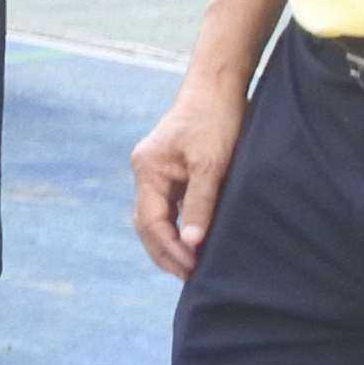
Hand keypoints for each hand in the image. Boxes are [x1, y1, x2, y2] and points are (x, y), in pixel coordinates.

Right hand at [128, 76, 242, 280]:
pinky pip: (168, 206)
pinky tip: (194, 241)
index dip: (170, 249)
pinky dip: (177, 227)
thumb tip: (192, 244)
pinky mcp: (171, 169)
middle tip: (190, 277)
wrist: (218, 87)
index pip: (151, 221)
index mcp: (147, 170)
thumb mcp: (211, 165)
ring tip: (191, 267)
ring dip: (170, 243)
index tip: (192, 268)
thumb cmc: (215, 121)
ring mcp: (157, 171)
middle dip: (165, 252)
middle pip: (147, 223)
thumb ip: (200, 204)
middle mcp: (145, 171)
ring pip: (156, 217)